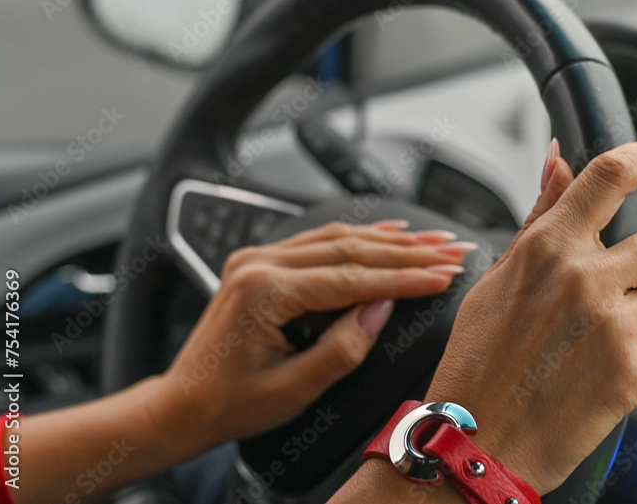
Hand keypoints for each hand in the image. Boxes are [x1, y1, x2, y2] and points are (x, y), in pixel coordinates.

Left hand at [151, 221, 473, 451]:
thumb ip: (343, 347)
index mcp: (265, 291)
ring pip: (339, 237)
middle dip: (410, 250)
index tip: (444, 274)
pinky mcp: (263, 262)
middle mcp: (260, 263)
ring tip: (435, 240)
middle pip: (351, 248)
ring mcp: (259, 258)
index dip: (405, 276)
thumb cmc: (229, 402)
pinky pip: (320, 239)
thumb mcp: (294, 388)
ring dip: (392, 239)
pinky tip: (391, 232)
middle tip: (453, 249)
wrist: (183, 404)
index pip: (352, 277)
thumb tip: (383, 308)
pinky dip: (361, 237)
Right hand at [426, 140, 636, 493]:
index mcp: (549, 247)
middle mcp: (585, 278)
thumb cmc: (478, 362)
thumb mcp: (497, 278)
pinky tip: (608, 369)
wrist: (475, 440)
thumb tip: (559, 161)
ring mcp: (612, 326)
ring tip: (616, 332)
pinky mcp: (632, 374)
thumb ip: (540, 216)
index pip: (612, 175)